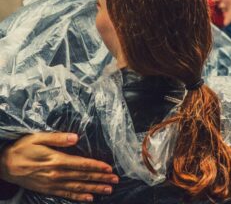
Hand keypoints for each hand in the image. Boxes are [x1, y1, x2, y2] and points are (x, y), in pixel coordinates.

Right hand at [0, 132, 118, 201]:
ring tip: (108, 190)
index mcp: (56, 160)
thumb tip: (76, 137)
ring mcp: (52, 184)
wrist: (5, 165)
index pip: (81, 164)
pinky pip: (66, 195)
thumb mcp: (38, 137)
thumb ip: (58, 138)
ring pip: (77, 187)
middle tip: (115, 180)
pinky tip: (89, 198)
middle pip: (83, 176)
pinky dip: (79, 197)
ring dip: (94, 188)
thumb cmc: (22, 148)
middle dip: (100, 178)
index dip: (96, 166)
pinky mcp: (48, 189)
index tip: (109, 168)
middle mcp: (57, 174)